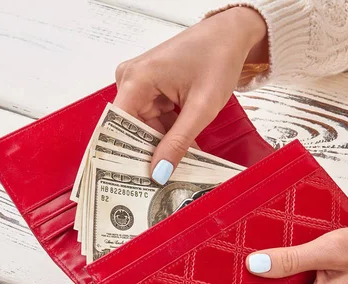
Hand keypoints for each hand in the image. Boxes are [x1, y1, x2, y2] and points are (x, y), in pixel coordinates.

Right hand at [114, 7, 267, 183]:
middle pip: (130, 128)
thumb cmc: (217, 59)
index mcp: (137, 79)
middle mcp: (131, 79)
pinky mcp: (151, 87)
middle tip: (159, 183)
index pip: (116, 126)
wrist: (230, 35)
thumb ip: (178, 141)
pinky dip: (167, 134)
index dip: (122, 155)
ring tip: (176, 169)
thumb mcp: (201, 107)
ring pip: (143, 126)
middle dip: (147, 154)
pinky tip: (181, 150)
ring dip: (161, 146)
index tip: (130, 182)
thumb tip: (158, 172)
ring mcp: (140, 82)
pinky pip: (153, 117)